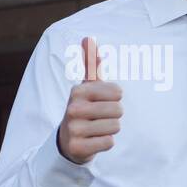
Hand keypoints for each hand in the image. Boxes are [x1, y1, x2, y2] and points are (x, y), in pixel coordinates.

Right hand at [57, 36, 122, 164]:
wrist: (68, 140)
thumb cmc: (84, 108)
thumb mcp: (86, 86)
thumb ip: (90, 64)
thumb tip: (88, 38)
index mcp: (78, 91)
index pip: (117, 91)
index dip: (115, 98)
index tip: (101, 101)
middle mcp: (73, 109)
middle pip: (118, 110)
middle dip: (114, 115)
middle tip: (99, 117)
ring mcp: (74, 129)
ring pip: (115, 127)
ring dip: (110, 129)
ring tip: (96, 129)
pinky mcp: (78, 147)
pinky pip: (109, 143)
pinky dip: (105, 143)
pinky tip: (93, 140)